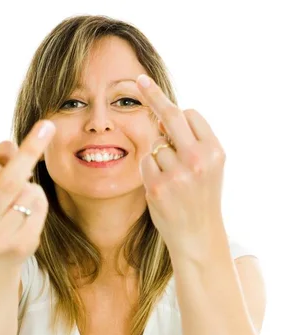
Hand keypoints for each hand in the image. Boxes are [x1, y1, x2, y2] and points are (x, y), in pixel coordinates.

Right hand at [0, 120, 55, 266]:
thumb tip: (11, 145)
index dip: (4, 159)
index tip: (22, 141)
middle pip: (9, 182)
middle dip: (31, 151)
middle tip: (49, 126)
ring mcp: (0, 240)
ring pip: (29, 193)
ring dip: (31, 186)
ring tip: (19, 200)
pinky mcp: (22, 247)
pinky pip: (41, 209)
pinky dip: (40, 202)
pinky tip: (28, 212)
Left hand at [136, 74, 226, 260]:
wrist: (197, 235)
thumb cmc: (201, 198)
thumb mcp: (209, 167)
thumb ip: (192, 142)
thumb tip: (162, 117)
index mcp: (214, 151)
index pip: (189, 115)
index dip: (176, 113)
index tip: (153, 88)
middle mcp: (197, 159)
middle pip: (170, 115)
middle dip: (153, 95)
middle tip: (138, 79)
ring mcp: (176, 173)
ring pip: (155, 144)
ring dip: (158, 156)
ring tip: (173, 179)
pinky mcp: (156, 187)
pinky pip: (145, 162)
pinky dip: (149, 170)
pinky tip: (162, 187)